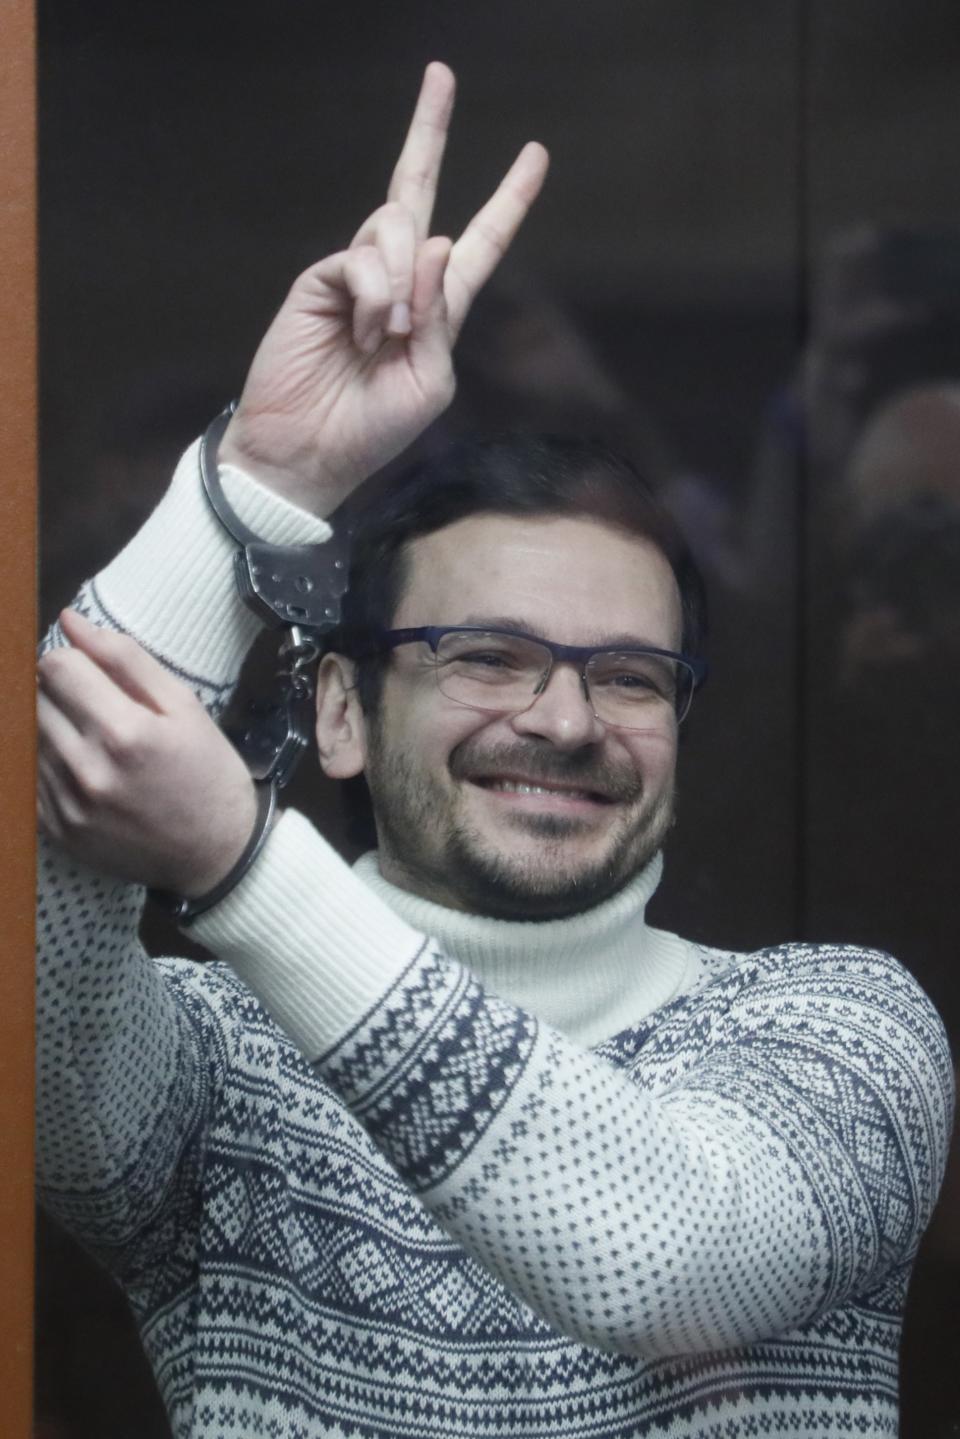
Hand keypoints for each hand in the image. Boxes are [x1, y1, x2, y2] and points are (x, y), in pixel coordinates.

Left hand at [38, 611, 258, 896]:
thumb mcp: (184, 708)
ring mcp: (67, 805)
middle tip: (98, 708)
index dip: (75, 661)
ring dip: (54, 729)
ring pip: (29, 737)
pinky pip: (29, 777)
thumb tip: (71, 621)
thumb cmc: (208, 774)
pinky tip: (87, 772)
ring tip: (95, 742)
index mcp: (124, 732)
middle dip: (62, 693)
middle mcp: (88, 770)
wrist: (217, 856)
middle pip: (36, 699)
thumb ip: (126, 659)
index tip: (95, 674)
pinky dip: (51, 765)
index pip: (57, 667)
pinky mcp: (57, 831)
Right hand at [219, 61, 548, 512]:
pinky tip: (363, 334)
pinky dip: (374, 297)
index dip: (508, 201)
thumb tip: (433, 241)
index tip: (536, 156)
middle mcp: (399, 282)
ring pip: (396, 226)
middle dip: (430, 132)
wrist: (308, 454)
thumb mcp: (430, 385)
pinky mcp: (322, 280)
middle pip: (419, 193)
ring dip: (400, 283)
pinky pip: (363, 258)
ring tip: (383, 338)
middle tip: (442, 73)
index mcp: (436, 311)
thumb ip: (440, 319)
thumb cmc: (372, 431)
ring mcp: (358, 277)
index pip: (478, 245)